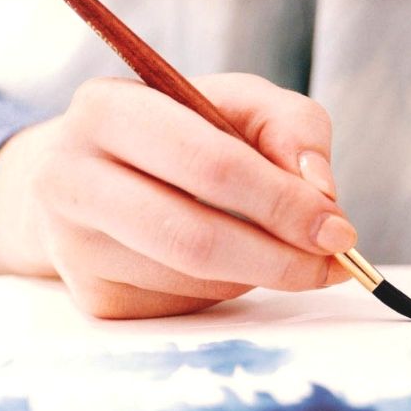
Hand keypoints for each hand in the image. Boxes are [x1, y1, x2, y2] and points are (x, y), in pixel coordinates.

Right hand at [0, 74, 354, 318]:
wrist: (92, 177)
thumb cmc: (180, 134)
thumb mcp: (237, 104)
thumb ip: (291, 127)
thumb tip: (321, 192)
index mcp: (107, 109)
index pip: (210, 163)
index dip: (283, 201)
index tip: (338, 228)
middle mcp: (72, 178)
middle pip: (197, 238)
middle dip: (282, 257)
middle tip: (332, 263)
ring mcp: (75, 246)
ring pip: (198, 280)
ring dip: (260, 273)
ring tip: (275, 247)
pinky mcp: (96, 298)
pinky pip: (188, 307)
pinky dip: (230, 289)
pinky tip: (228, 262)